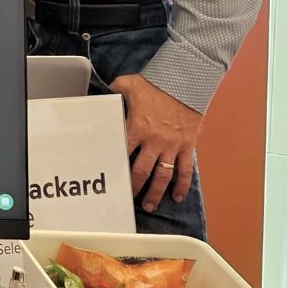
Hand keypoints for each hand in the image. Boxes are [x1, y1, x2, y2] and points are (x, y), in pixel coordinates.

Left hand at [110, 73, 201, 213]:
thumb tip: (99, 97)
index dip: (115, 167)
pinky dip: (182, 184)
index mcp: (136, 128)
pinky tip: (178, 196)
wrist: (185, 82)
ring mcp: (172, 145)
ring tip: (150, 205)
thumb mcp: (126, 85)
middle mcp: (154, 141)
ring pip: (163, 175)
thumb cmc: (155, 84)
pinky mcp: (187, 145)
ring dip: (156, 192)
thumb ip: (112, 93)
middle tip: (128, 200)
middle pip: (141, 170)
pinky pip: (185, 169)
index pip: (122, 152)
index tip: (110, 179)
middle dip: (134, 187)